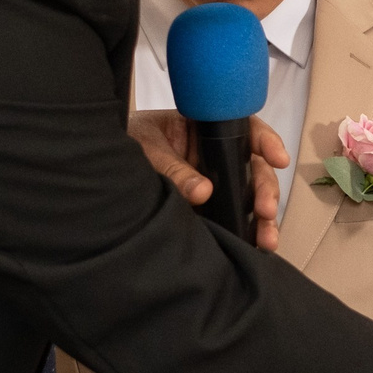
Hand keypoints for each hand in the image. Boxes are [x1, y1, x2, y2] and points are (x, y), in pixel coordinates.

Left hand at [127, 110, 288, 251]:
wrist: (95, 167)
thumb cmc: (122, 142)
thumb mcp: (145, 148)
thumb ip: (172, 169)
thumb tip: (203, 192)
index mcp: (201, 127)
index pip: (242, 127)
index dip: (265, 140)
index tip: (278, 158)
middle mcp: (211, 153)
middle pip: (252, 167)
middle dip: (265, 190)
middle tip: (265, 210)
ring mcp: (210, 179)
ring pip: (246, 195)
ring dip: (261, 218)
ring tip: (267, 240)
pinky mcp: (204, 204)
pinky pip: (229, 214)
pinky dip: (244, 230)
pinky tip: (254, 245)